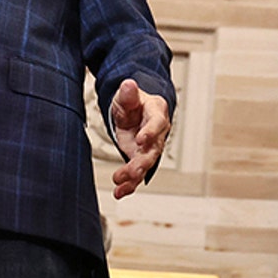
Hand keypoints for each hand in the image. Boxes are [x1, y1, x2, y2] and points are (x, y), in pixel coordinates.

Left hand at [110, 80, 171, 198]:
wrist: (134, 112)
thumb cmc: (134, 102)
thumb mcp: (128, 95)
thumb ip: (128, 93)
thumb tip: (128, 84)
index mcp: (157, 114)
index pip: (156, 124)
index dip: (150, 132)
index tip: (141, 140)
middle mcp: (157, 134)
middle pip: (153, 150)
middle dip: (142, 162)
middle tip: (132, 171)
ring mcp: (149, 148)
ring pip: (145, 165)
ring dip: (133, 177)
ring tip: (120, 185)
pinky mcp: (139, 158)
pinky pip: (137, 173)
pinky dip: (129, 184)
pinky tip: (119, 193)